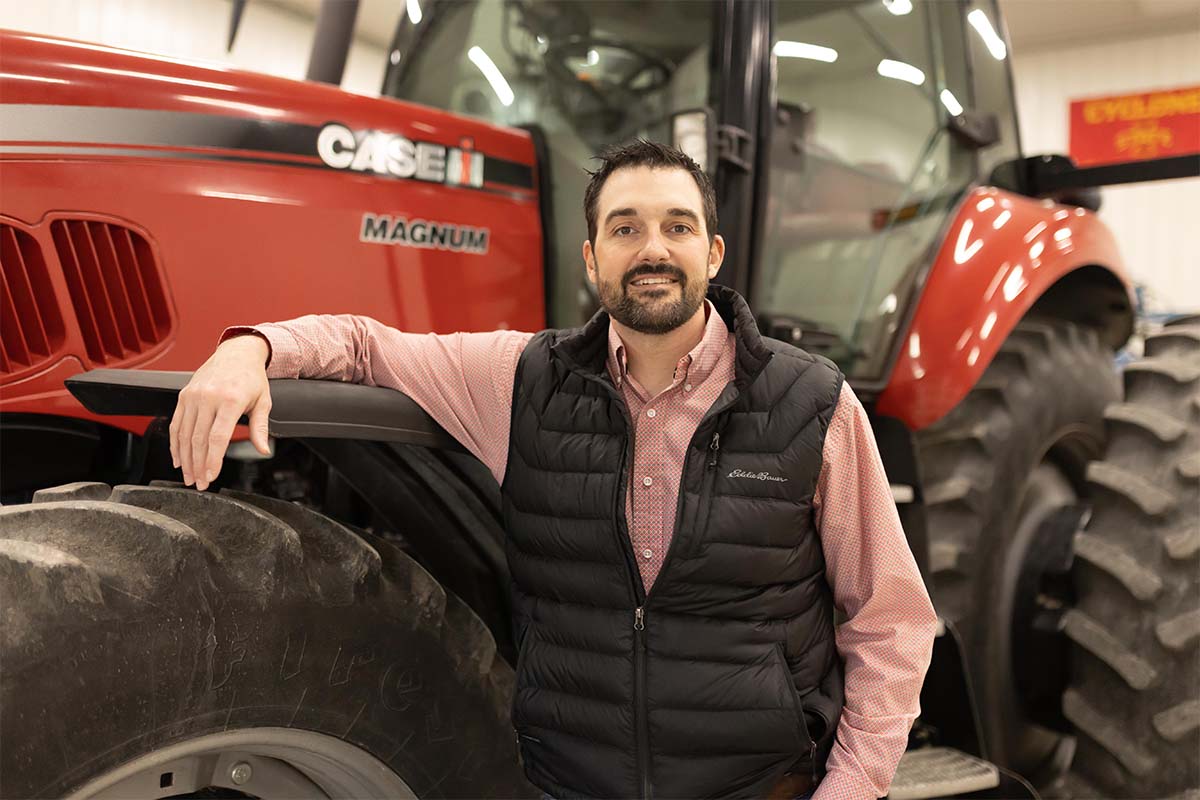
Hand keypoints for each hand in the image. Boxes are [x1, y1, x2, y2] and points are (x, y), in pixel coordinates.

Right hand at [170, 334, 271, 490]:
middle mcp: (208, 397)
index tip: (211, 476)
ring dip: (185, 459)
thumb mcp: (263, 401)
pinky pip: (176, 424)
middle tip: (200, 483)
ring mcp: (193, 396)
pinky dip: (175, 444)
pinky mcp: (184, 395)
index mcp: (229, 399)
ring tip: (189, 477)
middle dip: (198, 465)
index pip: (217, 437)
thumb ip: (261, 427)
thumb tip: (262, 450)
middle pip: (198, 439)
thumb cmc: (252, 377)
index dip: (212, 460)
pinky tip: (178, 459)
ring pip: (185, 434)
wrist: (237, 352)